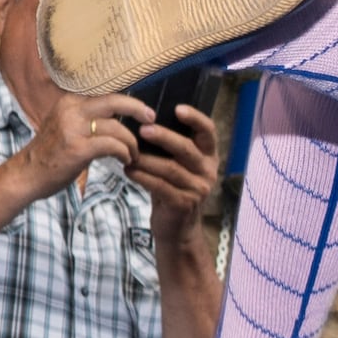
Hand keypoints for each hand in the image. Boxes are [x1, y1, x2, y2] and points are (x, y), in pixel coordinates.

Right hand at [12, 89, 150, 200]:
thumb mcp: (64, 126)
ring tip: (134, 154)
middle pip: (115, 101)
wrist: (25, 176)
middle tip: (151, 119)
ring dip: (131, 143)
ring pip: (117, 127)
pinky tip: (126, 161)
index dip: (128, 102)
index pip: (106, 94)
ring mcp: (73, 129)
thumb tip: (116, 116)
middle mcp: (71, 110)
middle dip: (138, 109)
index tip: (143, 111)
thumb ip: (86, 118)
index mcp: (69, 102)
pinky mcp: (78, 148)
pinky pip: (112, 145)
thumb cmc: (49, 154)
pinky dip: (124, 153)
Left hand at [127, 100, 229, 231]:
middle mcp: (208, 171)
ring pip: (170, 168)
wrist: (178, 228)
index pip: (209, 131)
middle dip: (164, 137)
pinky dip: (142, 177)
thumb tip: (143, 120)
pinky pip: (160, 186)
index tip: (178, 108)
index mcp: (209, 156)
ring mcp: (198, 189)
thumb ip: (170, 148)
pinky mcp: (183, 204)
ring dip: (146, 159)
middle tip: (143, 129)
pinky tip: (128, 171)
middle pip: (186, 148)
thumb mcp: (178, 165)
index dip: (195, 118)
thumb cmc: (174, 188)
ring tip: (128, 154)